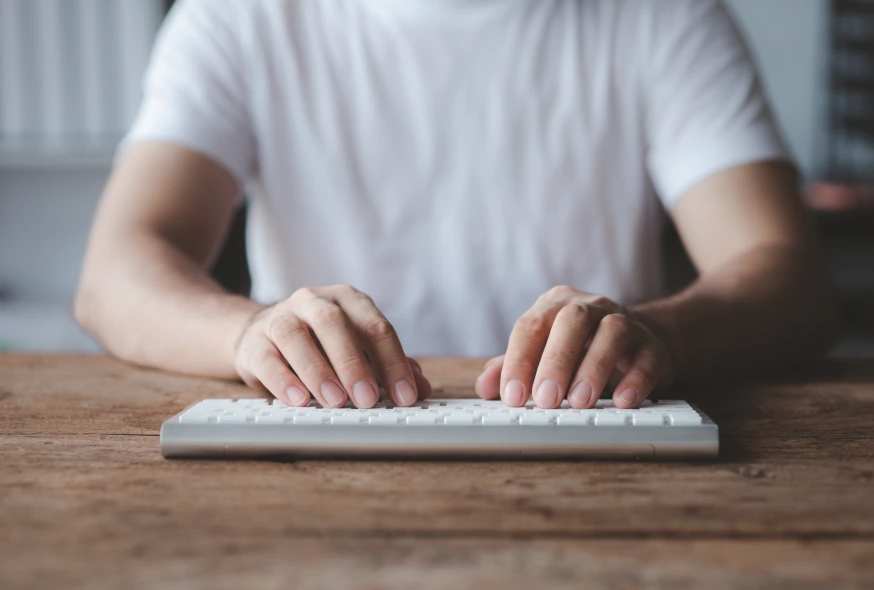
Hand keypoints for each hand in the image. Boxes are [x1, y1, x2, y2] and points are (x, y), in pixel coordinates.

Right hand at [234, 285, 429, 407]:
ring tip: (334, 401)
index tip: (405, 395)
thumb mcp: (358, 349)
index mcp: (348, 300)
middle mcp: (313, 301)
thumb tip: (421, 388)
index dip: (393, 362)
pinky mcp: (253, 342)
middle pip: (334, 324)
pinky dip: (283, 380)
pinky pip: (266, 357)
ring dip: (317, 370)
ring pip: (296, 336)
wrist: (262, 336)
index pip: (375, 327)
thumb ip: (388, 366)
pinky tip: (298, 400)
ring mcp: (280, 317)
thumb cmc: (321, 343)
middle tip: (367, 399)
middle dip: (353, 363)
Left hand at [475, 286, 672, 408]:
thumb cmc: (578, 349)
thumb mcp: (541, 354)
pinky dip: (636, 379)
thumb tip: (486, 387)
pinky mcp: (654, 346)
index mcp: (555, 305)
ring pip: (613, 332)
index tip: (512, 396)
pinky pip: (647, 357)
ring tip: (581, 403)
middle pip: (571, 321)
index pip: (531, 326)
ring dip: (594, 368)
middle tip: (546, 399)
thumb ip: (511, 367)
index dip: (519, 361)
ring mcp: (626, 323)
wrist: (635, 343)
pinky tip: (623, 401)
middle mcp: (590, 307)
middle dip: (556, 361)